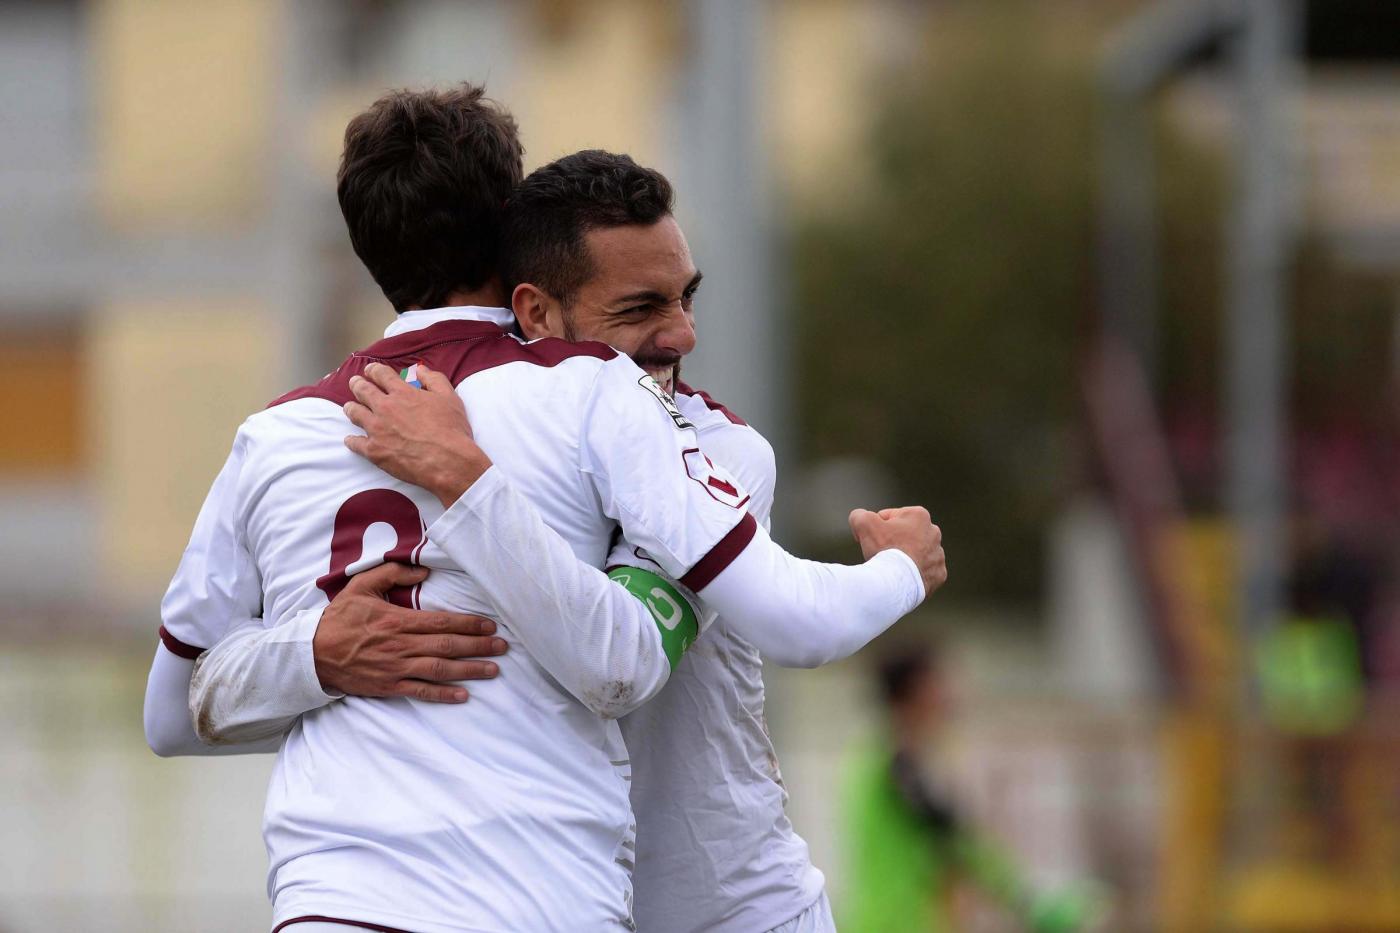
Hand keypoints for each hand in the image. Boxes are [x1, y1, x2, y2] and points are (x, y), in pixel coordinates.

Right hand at [313, 562, 507, 701]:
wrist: (311, 654)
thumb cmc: (340, 618)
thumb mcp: (361, 585)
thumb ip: (392, 571)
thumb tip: (424, 568)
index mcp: (397, 620)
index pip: (442, 621)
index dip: (469, 623)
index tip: (490, 624)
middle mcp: (401, 645)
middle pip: (448, 645)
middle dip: (479, 646)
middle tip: (503, 647)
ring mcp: (396, 668)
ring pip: (440, 669)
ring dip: (469, 670)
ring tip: (493, 670)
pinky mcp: (389, 686)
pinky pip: (420, 691)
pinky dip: (442, 695)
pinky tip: (463, 696)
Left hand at [344, 361, 491, 506]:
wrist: (447, 461)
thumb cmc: (451, 430)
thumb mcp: (449, 398)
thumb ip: (434, 379)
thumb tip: (421, 369)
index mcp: (402, 393)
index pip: (381, 374)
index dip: (373, 370)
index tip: (370, 371)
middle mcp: (385, 408)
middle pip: (362, 390)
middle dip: (357, 384)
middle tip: (355, 383)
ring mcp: (376, 429)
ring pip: (354, 413)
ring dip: (351, 408)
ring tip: (350, 407)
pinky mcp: (374, 450)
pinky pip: (355, 442)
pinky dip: (352, 440)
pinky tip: (351, 439)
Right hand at [848, 506, 946, 597]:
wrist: (897, 582)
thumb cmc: (883, 550)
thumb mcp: (864, 523)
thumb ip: (860, 515)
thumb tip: (860, 517)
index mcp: (919, 515)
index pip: (889, 518)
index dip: (875, 528)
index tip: (871, 540)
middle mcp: (933, 532)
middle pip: (904, 535)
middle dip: (893, 542)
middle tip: (881, 554)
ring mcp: (938, 555)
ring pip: (916, 554)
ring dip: (905, 558)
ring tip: (892, 568)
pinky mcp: (938, 574)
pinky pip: (924, 572)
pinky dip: (913, 574)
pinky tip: (903, 578)